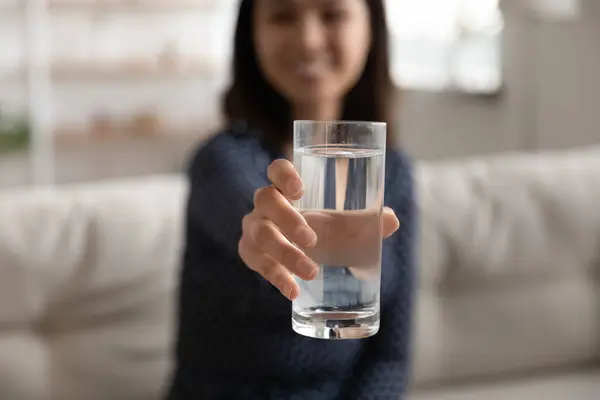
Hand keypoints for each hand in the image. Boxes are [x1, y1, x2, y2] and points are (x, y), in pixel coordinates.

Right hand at [238, 159, 399, 300]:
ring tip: (311, 272)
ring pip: (260, 234)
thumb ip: (367, 222)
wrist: (302, 256)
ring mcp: (254, 227)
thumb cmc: (324, 231)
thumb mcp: (345, 226)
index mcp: (287, 188)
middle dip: (288, 219)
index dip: (284, 174)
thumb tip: (391, 220)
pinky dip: (275, 276)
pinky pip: (256, 262)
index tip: (300, 190)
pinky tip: (292, 290)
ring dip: (285, 253)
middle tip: (311, 240)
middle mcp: (265, 204)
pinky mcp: (250, 252)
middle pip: (266, 200)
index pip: (277, 169)